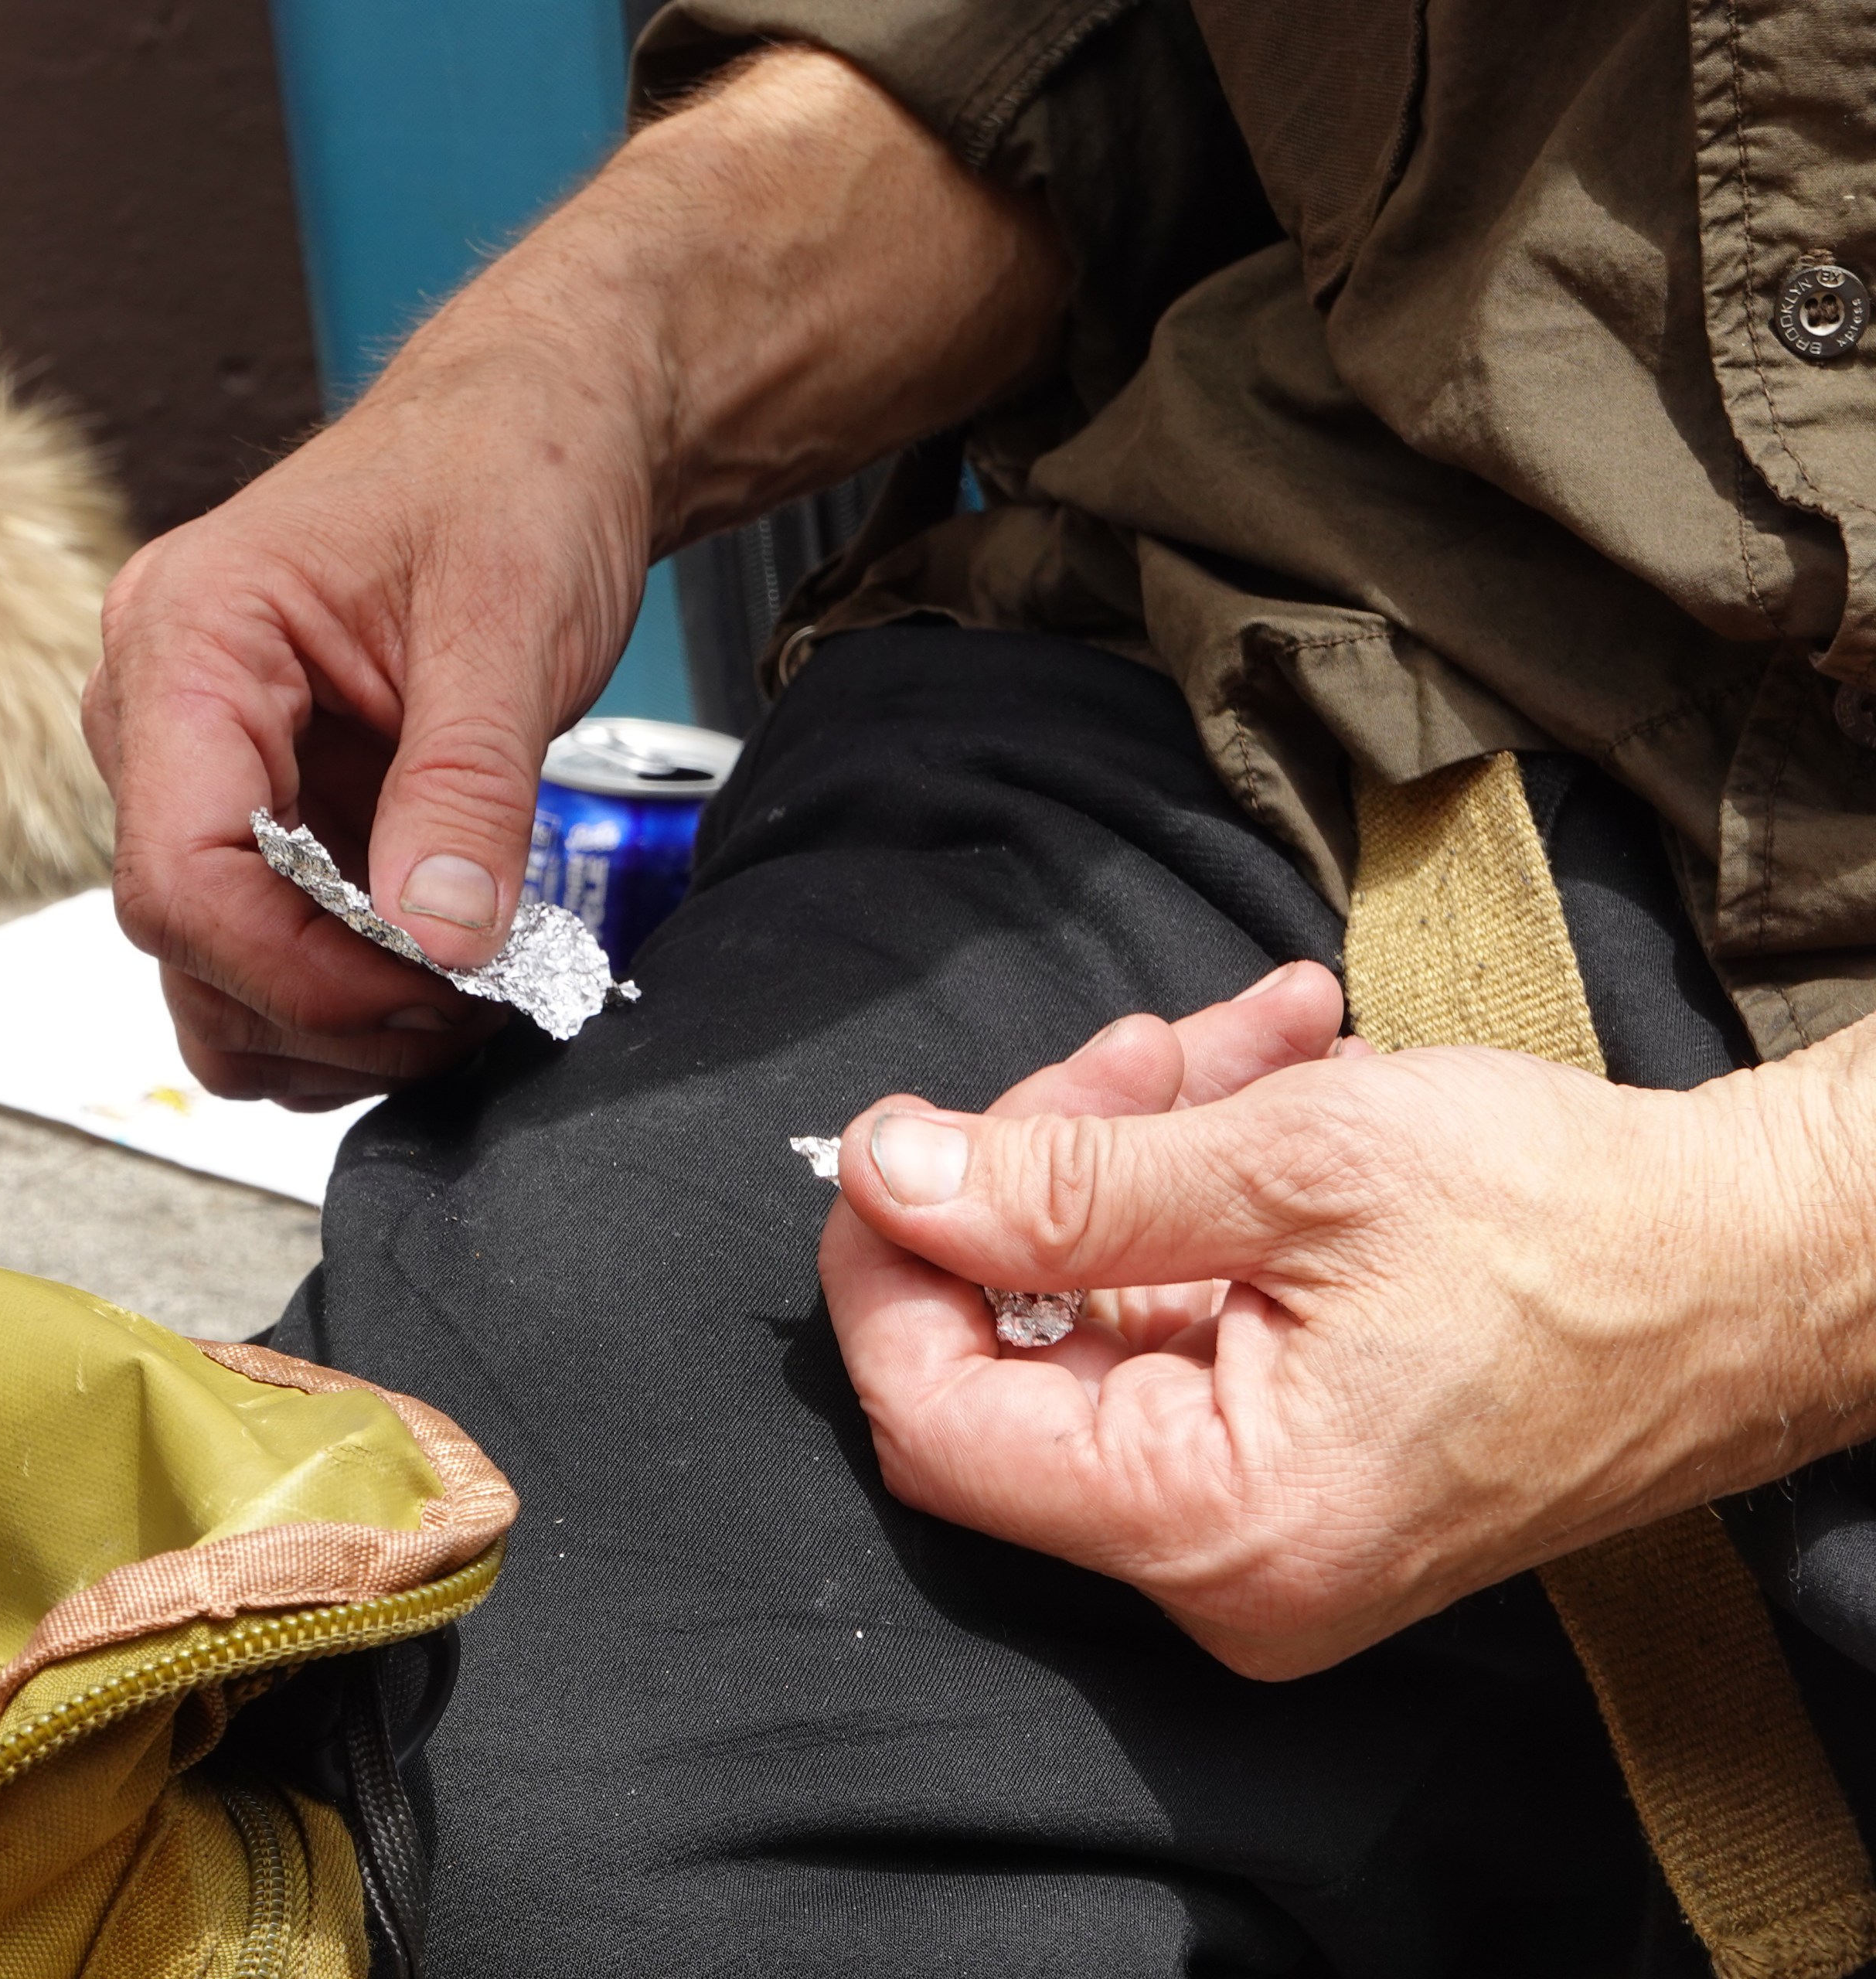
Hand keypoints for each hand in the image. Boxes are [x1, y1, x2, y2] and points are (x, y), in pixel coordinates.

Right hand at [83, 343, 645, 1108]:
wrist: (540, 422)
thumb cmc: (511, 471)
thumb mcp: (512, 619)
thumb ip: (468, 788)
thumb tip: (439, 940)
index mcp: (185, 641)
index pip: (177, 877)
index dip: (302, 973)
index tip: (437, 991)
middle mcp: (156, 714)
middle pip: (186, 943)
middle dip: (331, 1006)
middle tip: (480, 1002)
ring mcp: (199, 772)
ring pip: (211, 975)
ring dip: (333, 1023)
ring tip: (469, 993)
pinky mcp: (260, 811)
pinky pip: (263, 952)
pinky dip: (345, 996)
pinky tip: (439, 971)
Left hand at [822, 966, 1875, 1678]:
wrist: (1763, 1263)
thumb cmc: (1579, 1229)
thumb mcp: (1297, 1168)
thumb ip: (1063, 1184)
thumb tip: (888, 1175)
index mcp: (1213, 1526)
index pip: (934, 1412)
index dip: (890, 1260)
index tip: (903, 1134)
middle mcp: (1218, 1561)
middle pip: (1009, 1346)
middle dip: (1047, 1164)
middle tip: (1141, 1049)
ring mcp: (1253, 1515)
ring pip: (1093, 1306)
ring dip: (1135, 1150)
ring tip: (1242, 1042)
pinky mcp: (1287, 1454)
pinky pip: (1177, 1314)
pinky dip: (1195, 1191)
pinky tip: (1266, 1081)